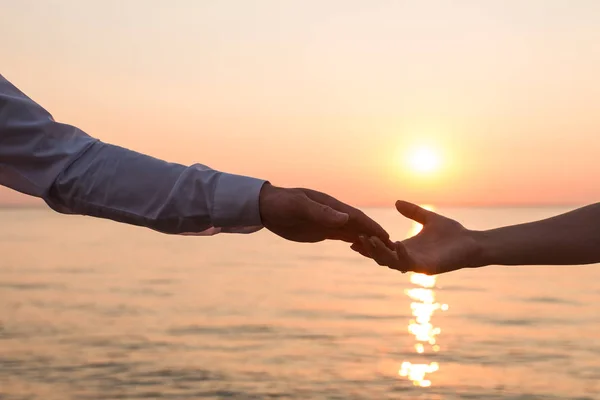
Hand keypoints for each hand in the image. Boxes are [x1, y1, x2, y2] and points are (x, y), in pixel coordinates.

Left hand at [259, 183, 391, 245]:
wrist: (267, 207)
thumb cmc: (282, 204)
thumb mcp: (299, 207)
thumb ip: (321, 212)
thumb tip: (345, 218)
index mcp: (332, 206)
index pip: (357, 217)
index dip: (373, 227)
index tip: (388, 237)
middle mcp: (334, 213)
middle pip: (360, 225)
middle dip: (376, 235)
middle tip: (394, 248)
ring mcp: (329, 222)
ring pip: (353, 231)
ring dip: (369, 239)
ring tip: (384, 251)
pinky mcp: (322, 230)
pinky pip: (343, 236)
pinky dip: (356, 241)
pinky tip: (364, 248)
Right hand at [352, 200, 482, 274]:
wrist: (473, 243)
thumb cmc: (453, 233)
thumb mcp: (428, 218)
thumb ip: (413, 212)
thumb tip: (396, 202)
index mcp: (406, 248)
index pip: (382, 248)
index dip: (369, 243)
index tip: (356, 233)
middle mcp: (409, 258)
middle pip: (381, 257)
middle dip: (369, 249)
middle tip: (357, 238)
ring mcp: (417, 265)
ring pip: (391, 262)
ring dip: (380, 252)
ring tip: (371, 240)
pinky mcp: (428, 268)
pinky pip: (409, 263)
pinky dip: (400, 255)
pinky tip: (395, 244)